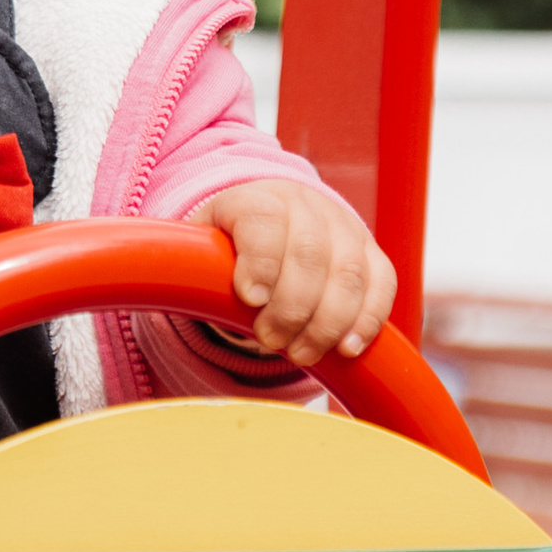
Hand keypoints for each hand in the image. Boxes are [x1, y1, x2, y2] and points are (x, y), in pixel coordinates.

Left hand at [189, 179, 397, 367]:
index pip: (263, 220)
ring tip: (302, 353)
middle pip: (309, 252)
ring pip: (348, 271)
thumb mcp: (201, 251)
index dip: (260, 259)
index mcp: (256, 198)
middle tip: (271, 340)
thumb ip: (192, 269)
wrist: (271, 226)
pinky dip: (368, 318)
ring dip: (327, 320)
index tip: (250, 297)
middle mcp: (305, 205)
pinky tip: (348, 348)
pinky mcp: (372, 254)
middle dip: (291, 305)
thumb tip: (169, 290)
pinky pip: (382, 283)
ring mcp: (343, 227)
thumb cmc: (229, 249)